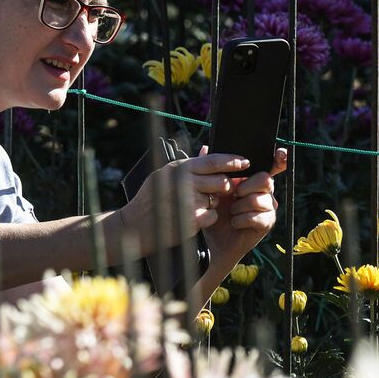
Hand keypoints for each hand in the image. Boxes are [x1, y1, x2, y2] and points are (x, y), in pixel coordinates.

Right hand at [118, 150, 251, 254]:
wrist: (134, 226)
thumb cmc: (150, 200)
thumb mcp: (164, 175)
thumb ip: (187, 165)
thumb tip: (208, 150)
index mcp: (178, 168)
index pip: (213, 161)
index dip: (232, 161)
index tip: (244, 162)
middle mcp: (184, 183)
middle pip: (221, 182)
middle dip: (222, 188)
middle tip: (214, 192)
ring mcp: (188, 202)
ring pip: (216, 201)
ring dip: (210, 204)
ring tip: (191, 207)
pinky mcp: (191, 220)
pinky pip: (212, 216)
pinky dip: (206, 219)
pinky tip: (191, 219)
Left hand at [201, 146, 287, 267]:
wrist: (214, 239)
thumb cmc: (214, 211)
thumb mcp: (211, 188)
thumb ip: (210, 167)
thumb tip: (204, 147)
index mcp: (254, 179)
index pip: (273, 165)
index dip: (280, 159)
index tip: (281, 154)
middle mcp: (265, 191)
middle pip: (265, 179)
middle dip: (246, 186)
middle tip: (234, 194)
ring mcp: (268, 207)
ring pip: (259, 199)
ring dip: (239, 207)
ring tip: (231, 212)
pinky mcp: (267, 223)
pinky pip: (257, 216)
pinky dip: (240, 220)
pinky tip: (234, 222)